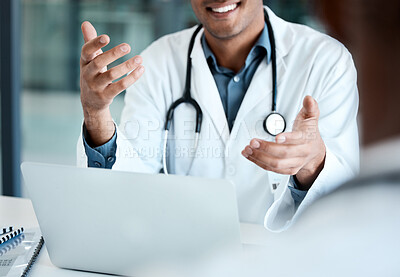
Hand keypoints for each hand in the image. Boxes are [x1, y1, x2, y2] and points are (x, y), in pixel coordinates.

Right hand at [80, 21, 144, 145]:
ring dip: (127, 66)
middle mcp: (88, 74)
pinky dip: (132, 78)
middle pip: (99, 62)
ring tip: (140, 58)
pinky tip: (141, 70)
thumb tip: (85, 23)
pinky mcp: (106, 96)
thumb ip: (90, 41)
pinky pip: (120, 86)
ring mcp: (96, 86)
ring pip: (112, 75)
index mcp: (84, 62)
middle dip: (113, 54)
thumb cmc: (92, 74)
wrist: (91, 101)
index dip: (95, 44)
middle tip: (127, 46)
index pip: (86, 51)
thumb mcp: (89, 59)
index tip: (107, 37)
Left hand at [241, 96, 325, 189]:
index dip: (288, 139)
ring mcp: (293, 163)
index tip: (277, 137)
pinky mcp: (286, 170)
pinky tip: (249, 155)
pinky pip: (271, 169)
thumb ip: (309, 108)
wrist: (315, 153)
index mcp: (307, 140)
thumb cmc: (309, 134)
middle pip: (284, 154)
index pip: (298, 140)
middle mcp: (301, 154)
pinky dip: (258, 162)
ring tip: (248, 148)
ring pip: (276, 164)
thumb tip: (308, 99)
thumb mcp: (310, 119)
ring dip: (259, 157)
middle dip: (266, 148)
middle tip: (254, 141)